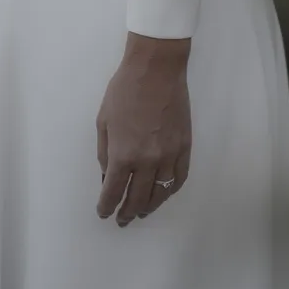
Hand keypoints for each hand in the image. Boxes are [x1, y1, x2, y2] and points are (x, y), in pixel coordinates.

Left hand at [96, 35, 191, 225]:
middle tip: (122, 219)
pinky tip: (163, 193)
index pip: (114, 192)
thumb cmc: (124, 90)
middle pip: (138, 198)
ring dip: (150, 206)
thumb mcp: (103, 120)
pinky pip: (179, 179)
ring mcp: (169, 156)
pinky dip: (170, 190)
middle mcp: (147, 162)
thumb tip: (108, 175)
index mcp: (123, 154)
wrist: (156, 69)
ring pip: (161, 193)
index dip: (107, 206)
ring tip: (142, 212)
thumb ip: (105, 152)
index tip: (104, 212)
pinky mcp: (185, 148)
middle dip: (127, 212)